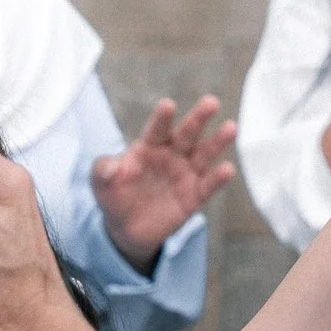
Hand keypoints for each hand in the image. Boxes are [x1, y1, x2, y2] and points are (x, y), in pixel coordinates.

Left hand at [92, 97, 237, 270]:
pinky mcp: (194, 196)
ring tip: (230, 127)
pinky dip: (218, 178)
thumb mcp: (100, 182)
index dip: (162, 118)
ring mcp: (185, 174)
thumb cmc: (114, 195)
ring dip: (217, 142)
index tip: (168, 105)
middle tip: (211, 102)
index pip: (157, 129)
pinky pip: (208, 185)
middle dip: (198, 118)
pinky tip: (227, 169)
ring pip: (204, 154)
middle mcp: (171, 155)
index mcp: (149, 146)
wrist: (126, 228)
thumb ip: (103, 171)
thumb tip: (109, 167)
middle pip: (187, 134)